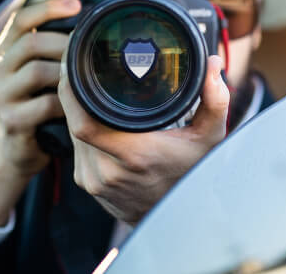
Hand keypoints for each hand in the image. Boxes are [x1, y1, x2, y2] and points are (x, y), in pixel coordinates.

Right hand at [0, 0, 80, 225]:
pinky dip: (66, 103)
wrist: (18, 149)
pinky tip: (78, 105)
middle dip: (65, 43)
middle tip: (90, 49)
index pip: (20, 20)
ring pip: (37, 71)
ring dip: (67, 74)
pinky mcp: (10, 121)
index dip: (48, 8)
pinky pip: (45, 104)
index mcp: (5, 53)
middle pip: (30, 42)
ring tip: (86, 78)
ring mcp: (0, 96)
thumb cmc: (37, 106)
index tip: (76, 4)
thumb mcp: (40, 76)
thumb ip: (53, 54)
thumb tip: (90, 28)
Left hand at [58, 54, 228, 224]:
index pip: (84, 123)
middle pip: (73, 121)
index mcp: (133, 155)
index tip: (75, 66)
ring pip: (70, 131)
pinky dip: (80, 126)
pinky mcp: (86, 182)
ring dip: (76, 109)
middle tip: (84, 68)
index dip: (71, 92)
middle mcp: (106, 171)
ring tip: (88, 88)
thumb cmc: (191, 176)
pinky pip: (74, 145)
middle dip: (75, 92)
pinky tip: (92, 116)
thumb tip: (213, 65)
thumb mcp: (208, 138)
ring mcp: (93, 179)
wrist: (176, 220)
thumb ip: (214, 101)